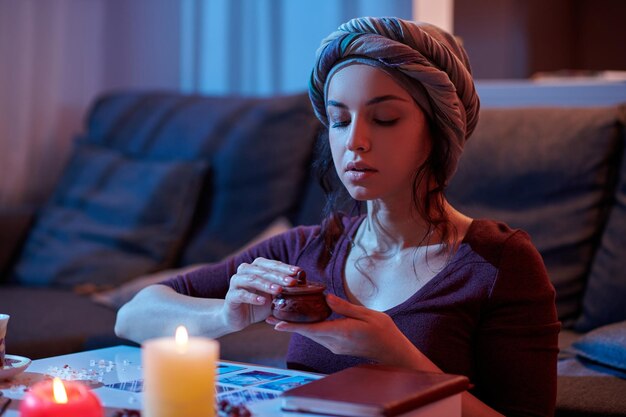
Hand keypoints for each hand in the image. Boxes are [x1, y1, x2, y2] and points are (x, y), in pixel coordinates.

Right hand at [222, 257, 297, 331]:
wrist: (238, 317)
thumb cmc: (259, 303)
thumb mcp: (274, 296)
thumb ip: (285, 288)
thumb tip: (304, 280)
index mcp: (257, 267)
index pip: (273, 264)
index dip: (285, 267)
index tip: (298, 272)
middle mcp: (245, 271)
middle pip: (263, 270)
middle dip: (279, 276)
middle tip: (291, 282)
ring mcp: (236, 282)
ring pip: (252, 279)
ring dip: (266, 284)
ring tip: (279, 290)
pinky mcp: (231, 296)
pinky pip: (242, 294)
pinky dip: (252, 297)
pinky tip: (262, 301)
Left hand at [266, 294, 416, 364]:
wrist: (393, 353)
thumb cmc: (384, 332)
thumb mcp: (368, 314)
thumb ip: (345, 307)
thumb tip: (327, 298)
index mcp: (341, 332)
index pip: (311, 329)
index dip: (291, 326)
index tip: (275, 323)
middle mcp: (334, 343)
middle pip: (307, 333)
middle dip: (288, 325)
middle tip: (270, 316)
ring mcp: (336, 347)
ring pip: (312, 335)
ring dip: (297, 327)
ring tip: (281, 318)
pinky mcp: (338, 348)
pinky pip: (319, 337)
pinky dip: (309, 329)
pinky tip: (304, 322)